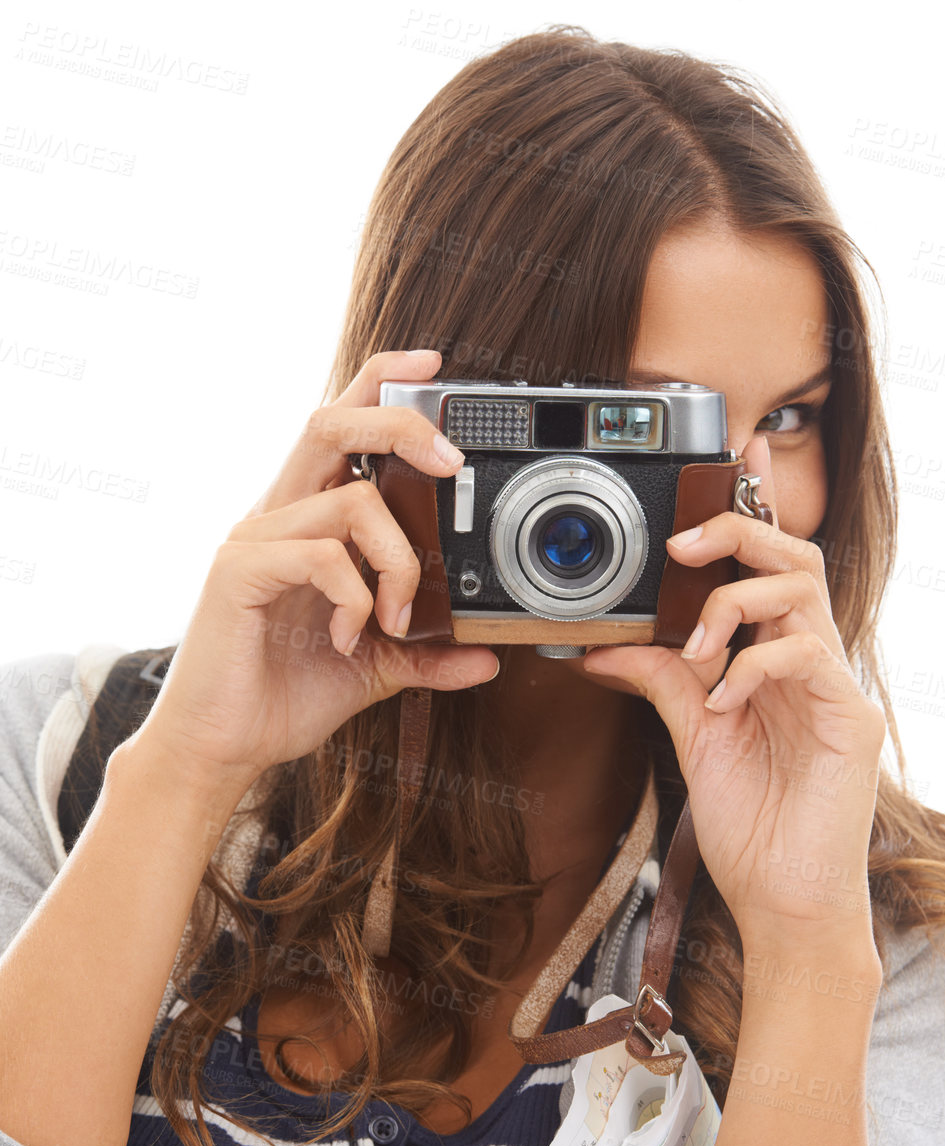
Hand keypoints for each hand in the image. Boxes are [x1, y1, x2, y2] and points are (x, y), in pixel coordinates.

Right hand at [136, 349, 499, 783]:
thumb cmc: (285, 695)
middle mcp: (278, 515)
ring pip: (349, 500)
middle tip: (452, 461)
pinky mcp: (239, 572)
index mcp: (307, 521)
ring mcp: (255, 539)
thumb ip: (428, 653)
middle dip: (401, 424)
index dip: (381, 382)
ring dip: (396, 559)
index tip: (434, 367)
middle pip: (332, 422)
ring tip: (396, 618)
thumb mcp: (375, 670)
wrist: (224, 746)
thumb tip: (488, 655)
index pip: (339, 426)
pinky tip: (346, 637)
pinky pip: (320, 554)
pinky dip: (353, 596)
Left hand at [577, 435, 886, 946]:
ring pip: (805, 591)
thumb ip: (661, 681)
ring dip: (737, 601)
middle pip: (796, 556)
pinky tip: (724, 699)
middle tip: (684, 539)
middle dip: (740, 529)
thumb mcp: (694, 738)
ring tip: (696, 643)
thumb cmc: (751, 826)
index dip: (753, 507)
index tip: (725, 457)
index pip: (770, 565)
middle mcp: (814, 663)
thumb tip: (603, 643)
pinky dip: (754, 665)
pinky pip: (806, 658)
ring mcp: (838, 688)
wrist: (785, 902)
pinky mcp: (852, 721)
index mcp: (777, 660)